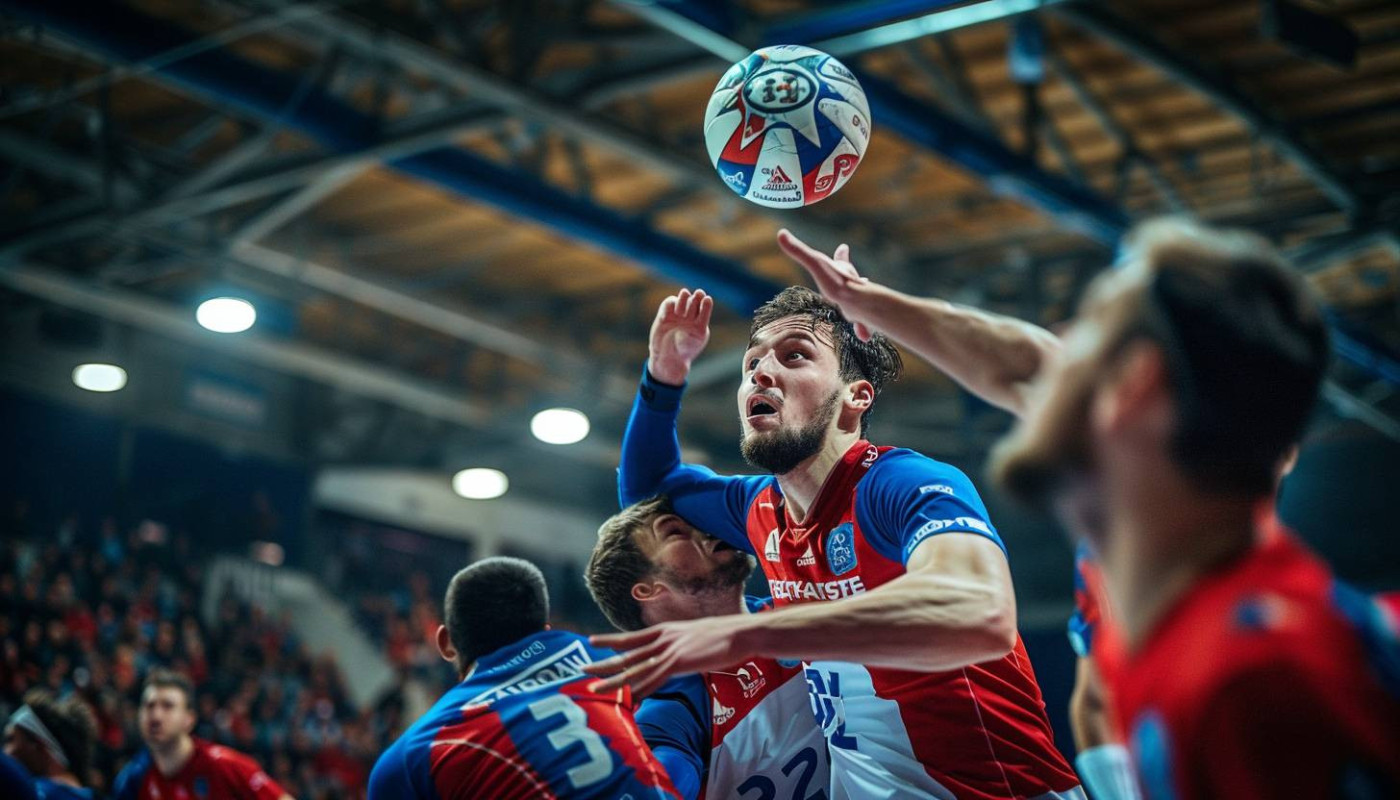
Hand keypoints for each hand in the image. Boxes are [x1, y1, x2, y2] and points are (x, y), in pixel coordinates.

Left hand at [585, 616, 750, 697]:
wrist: (740, 632)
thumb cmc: (725, 635)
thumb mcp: (696, 636)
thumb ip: (682, 644)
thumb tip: (679, 654)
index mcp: (666, 630)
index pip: (631, 637)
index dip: (610, 640)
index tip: (591, 641)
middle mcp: (663, 639)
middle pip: (626, 653)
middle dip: (603, 663)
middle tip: (582, 668)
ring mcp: (669, 650)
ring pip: (635, 669)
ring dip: (614, 681)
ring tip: (594, 689)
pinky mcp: (679, 662)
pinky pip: (654, 679)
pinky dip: (640, 690)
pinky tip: (628, 698)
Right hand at [648, 288, 712, 384]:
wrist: (669, 359)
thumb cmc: (686, 351)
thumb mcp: (697, 338)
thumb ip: (700, 323)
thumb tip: (704, 304)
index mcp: (700, 321)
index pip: (704, 307)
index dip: (705, 303)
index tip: (706, 299)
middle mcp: (689, 316)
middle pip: (694, 300)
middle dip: (695, 299)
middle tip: (696, 299)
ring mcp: (677, 314)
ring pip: (682, 298)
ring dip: (684, 298)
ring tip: (684, 304)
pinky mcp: (664, 315)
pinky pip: (668, 303)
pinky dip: (671, 303)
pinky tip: (675, 312)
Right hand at [776, 229, 878, 341]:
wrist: (858, 303)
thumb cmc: (837, 282)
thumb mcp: (815, 263)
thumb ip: (798, 250)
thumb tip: (781, 233)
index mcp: (842, 272)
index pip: (841, 259)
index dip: (841, 255)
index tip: (844, 248)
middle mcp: (853, 285)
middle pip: (854, 280)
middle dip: (854, 279)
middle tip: (859, 277)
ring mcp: (858, 301)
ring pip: (860, 302)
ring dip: (860, 304)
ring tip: (859, 311)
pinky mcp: (862, 318)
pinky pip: (863, 324)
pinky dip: (863, 328)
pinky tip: (864, 337)